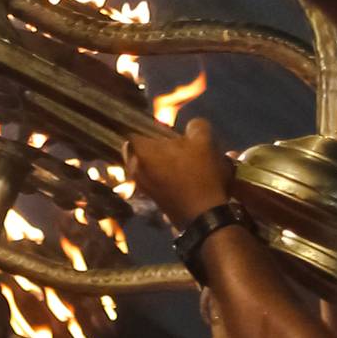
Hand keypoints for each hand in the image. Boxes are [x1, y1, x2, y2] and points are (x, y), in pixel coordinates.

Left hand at [129, 115, 232, 230]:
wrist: (204, 216)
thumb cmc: (200, 175)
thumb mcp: (204, 142)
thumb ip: (195, 125)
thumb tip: (190, 127)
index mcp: (141, 150)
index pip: (132, 126)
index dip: (146, 121)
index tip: (161, 122)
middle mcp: (134, 166)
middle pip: (138, 145)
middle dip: (153, 141)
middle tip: (173, 140)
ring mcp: (140, 183)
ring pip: (145, 161)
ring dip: (159, 157)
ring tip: (180, 157)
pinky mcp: (150, 195)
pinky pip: (151, 175)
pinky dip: (162, 171)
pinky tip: (181, 172)